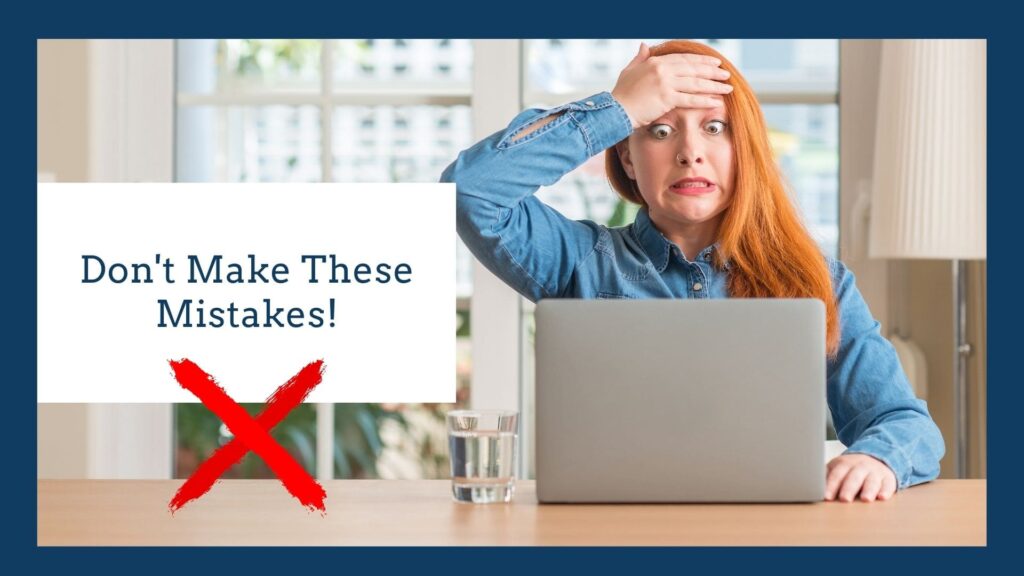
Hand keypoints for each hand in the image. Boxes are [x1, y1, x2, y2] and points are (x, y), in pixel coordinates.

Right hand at [610, 42, 733, 128]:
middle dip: (712, 71)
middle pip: (694, 69)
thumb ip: (639, 57)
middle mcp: (663, 69)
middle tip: (726, 74)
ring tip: (727, 88)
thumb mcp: (629, 71)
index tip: (715, 63)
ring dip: (714, 85)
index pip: (684, 59)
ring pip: (695, 83)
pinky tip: (716, 101)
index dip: (701, 61)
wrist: (614, 110)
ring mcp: (665, 83)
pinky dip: (704, 100)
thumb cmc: (621, 93)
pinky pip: (690, 99)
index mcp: (655, 61)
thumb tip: (644, 45)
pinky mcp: (666, 98)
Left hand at [825, 453, 897, 501]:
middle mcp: (860, 467)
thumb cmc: (851, 468)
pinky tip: (882, 497)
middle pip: (854, 477)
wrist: (875, 456)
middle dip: (849, 488)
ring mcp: (875, 472)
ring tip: (865, 499)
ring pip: (872, 481)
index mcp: (844, 464)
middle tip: (844, 499)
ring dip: (868, 490)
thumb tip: (810, 487)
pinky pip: (888, 484)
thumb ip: (825, 477)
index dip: (831, 486)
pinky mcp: (888, 478)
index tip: (826, 497)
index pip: (836, 475)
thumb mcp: (837, 468)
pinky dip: (886, 490)